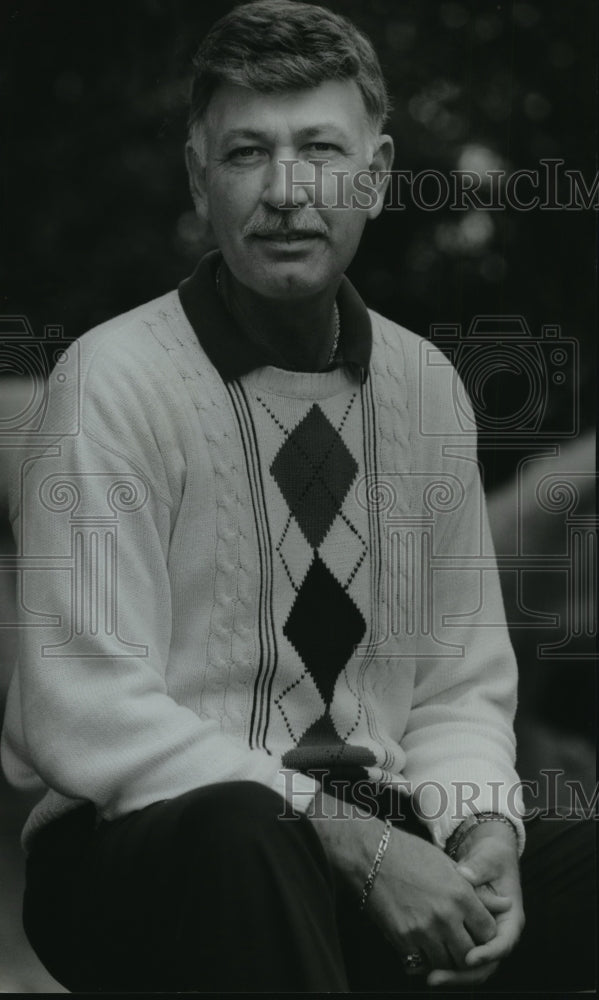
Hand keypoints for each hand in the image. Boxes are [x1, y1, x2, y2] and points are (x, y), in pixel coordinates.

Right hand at [309, 794, 509, 976]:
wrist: (370, 854)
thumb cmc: (410, 854)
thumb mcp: (448, 865)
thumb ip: (476, 890)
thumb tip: (504, 905)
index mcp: (461, 895)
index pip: (489, 931)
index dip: (485, 932)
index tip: (477, 929)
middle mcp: (445, 916)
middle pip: (469, 953)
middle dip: (468, 951)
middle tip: (461, 942)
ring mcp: (423, 931)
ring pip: (447, 964)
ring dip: (447, 958)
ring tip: (441, 945)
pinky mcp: (402, 940)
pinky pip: (421, 963)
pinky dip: (424, 960)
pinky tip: (422, 946)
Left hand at [427, 821, 523, 987]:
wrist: (487, 855)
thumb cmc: (492, 855)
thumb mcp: (489, 858)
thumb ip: (478, 868)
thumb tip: (464, 876)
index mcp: (511, 919)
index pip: (503, 944)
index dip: (487, 954)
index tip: (469, 958)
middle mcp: (498, 935)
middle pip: (485, 966)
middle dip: (461, 974)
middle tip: (436, 977)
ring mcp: (483, 939)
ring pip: (471, 968)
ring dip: (451, 973)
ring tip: (428, 975)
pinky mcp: (468, 937)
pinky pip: (459, 958)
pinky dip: (444, 963)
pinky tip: (423, 963)